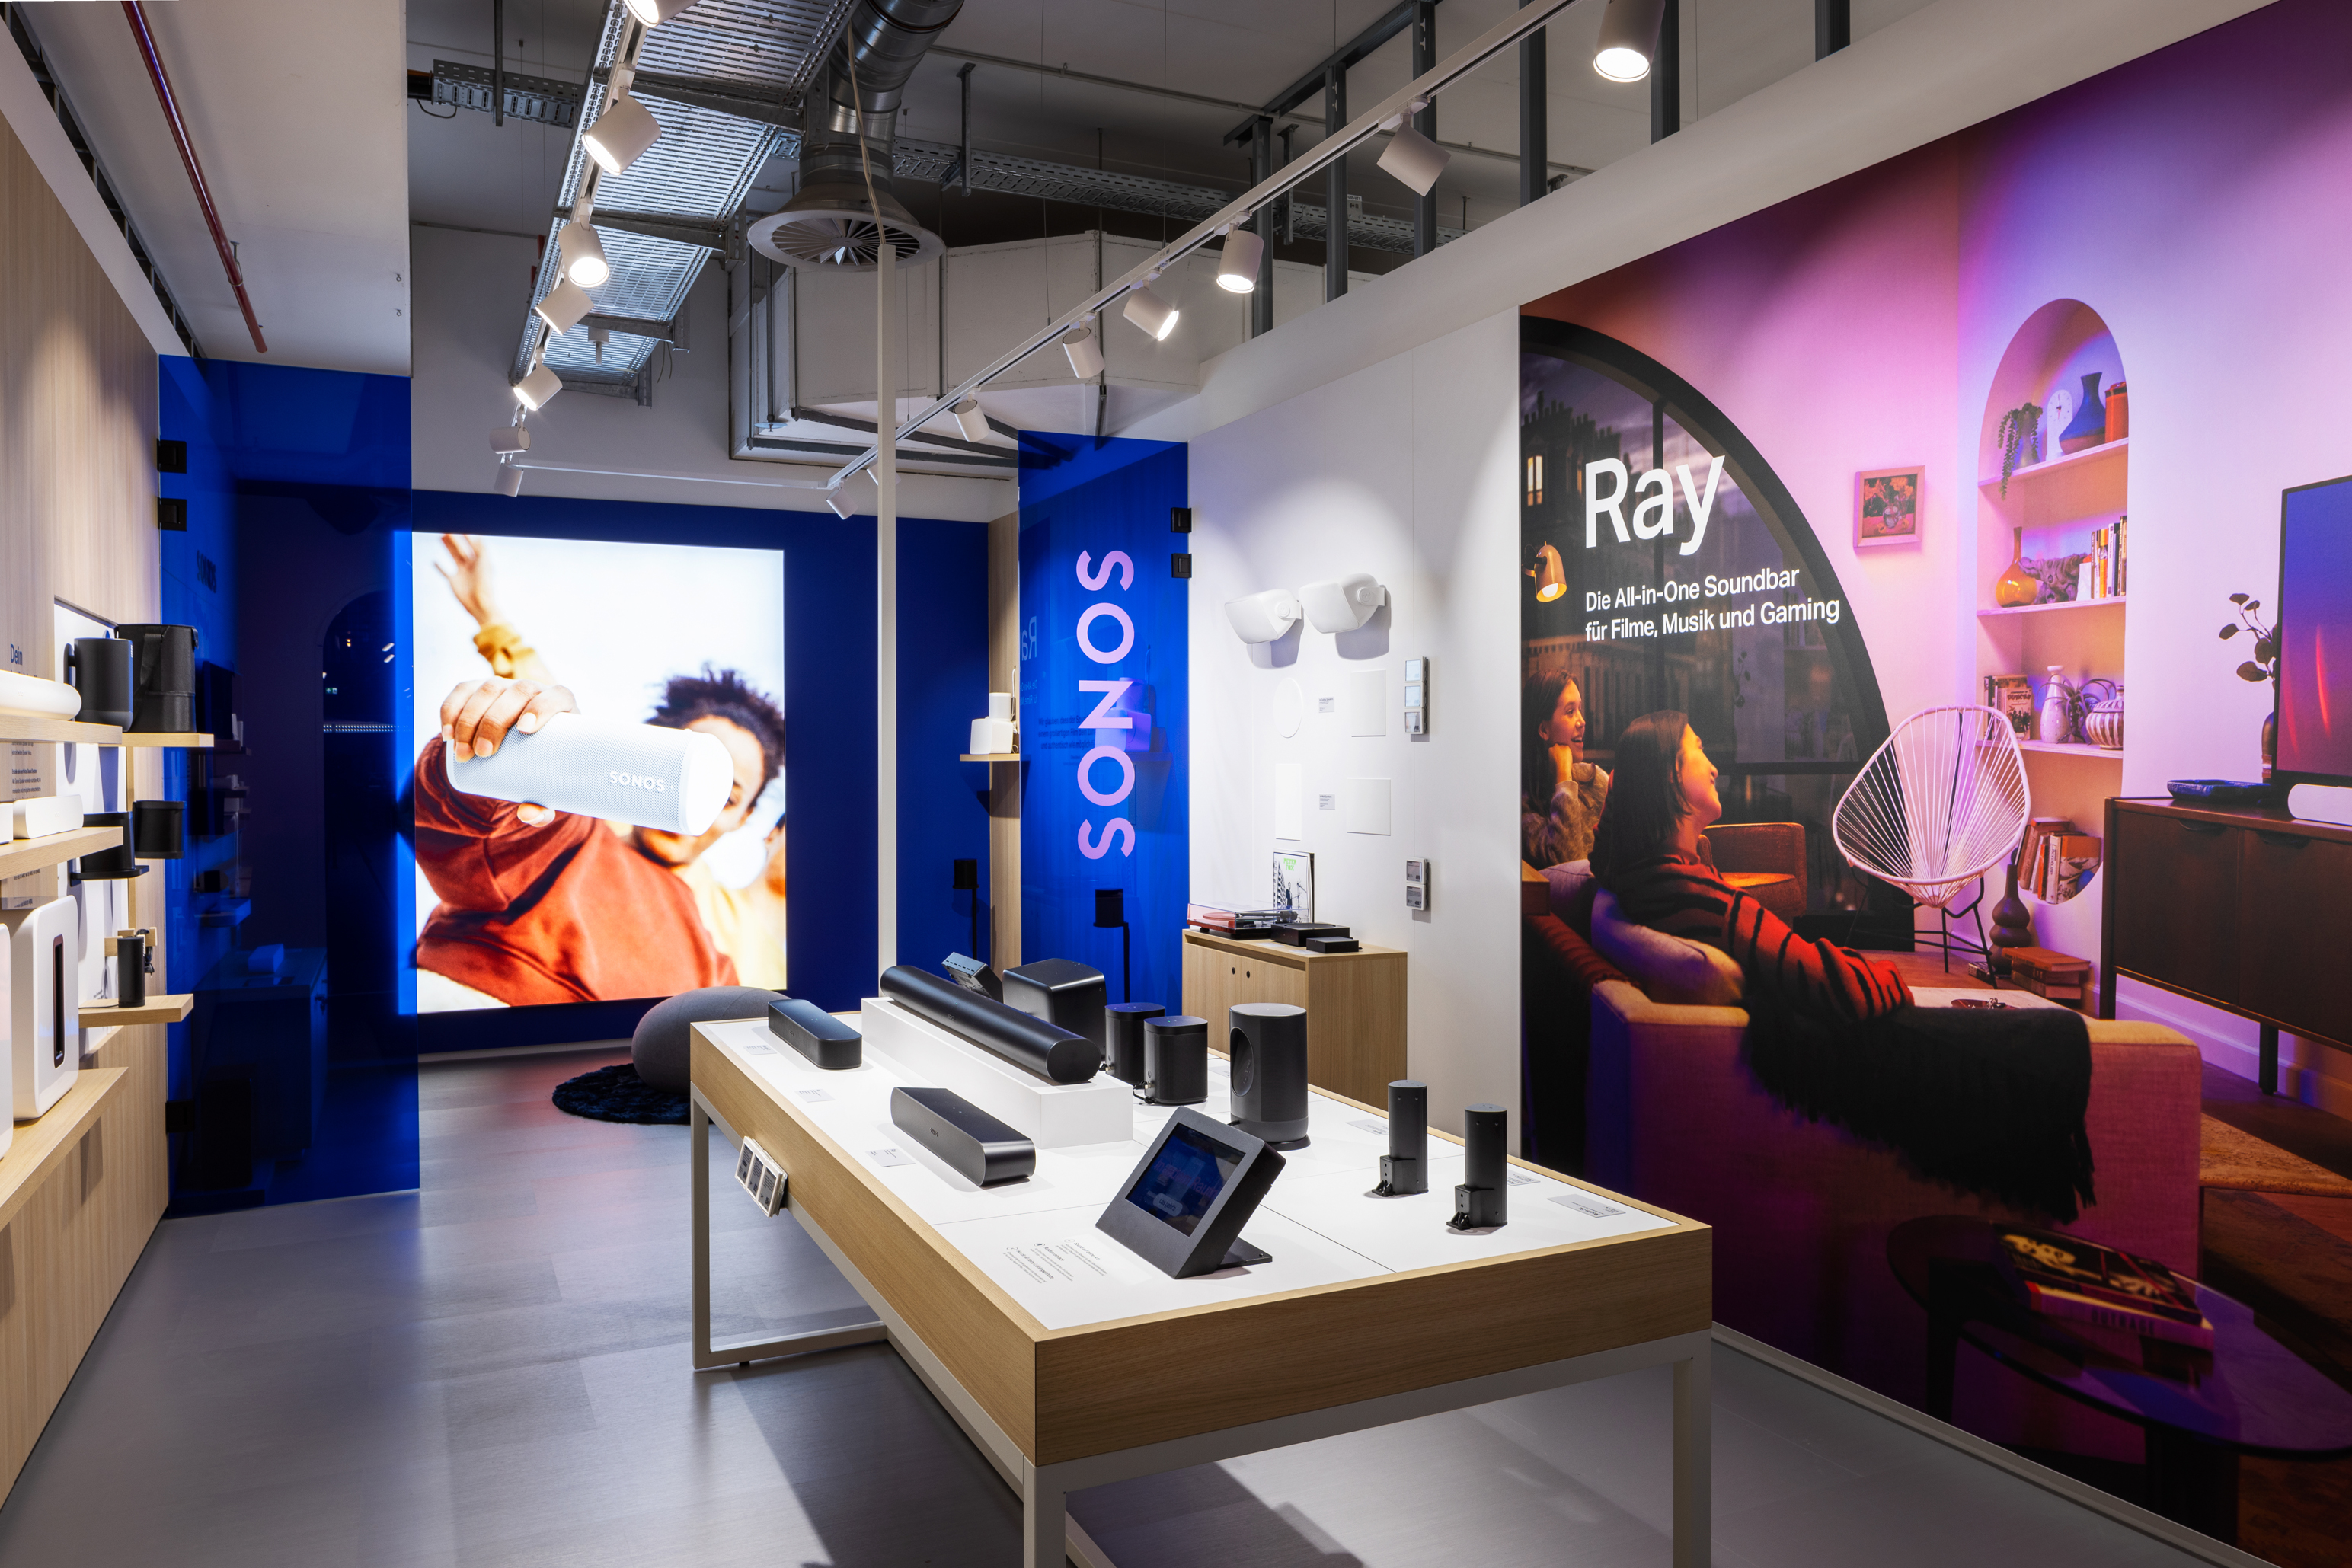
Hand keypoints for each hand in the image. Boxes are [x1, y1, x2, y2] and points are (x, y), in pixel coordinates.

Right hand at [435, 533, 501, 626]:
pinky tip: (434, 560)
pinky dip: (439, 567)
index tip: (460, 524)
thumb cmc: (485, 583)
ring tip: (440, 536)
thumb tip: (477, 534)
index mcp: (480, 560)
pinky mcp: (453, 581)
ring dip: (447, 547)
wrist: (480, 604)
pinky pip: (444, 572)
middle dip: (454, 539)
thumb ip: (481, 548)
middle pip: (460, 548)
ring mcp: (461, 573)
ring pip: (452, 556)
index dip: (466, 536)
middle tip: (446, 528)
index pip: (472, 544)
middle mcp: (470, 565)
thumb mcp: (485, 563)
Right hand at [440, 679, 573, 820]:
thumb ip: (543, 808)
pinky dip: (451, 710)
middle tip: (484, 753)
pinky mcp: (479, 690)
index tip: (525, 729)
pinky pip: (463, 690)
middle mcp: (534, 690)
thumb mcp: (548, 788)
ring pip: (488, 689)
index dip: (542, 706)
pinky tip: (446, 734)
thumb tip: (528, 814)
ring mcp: (505, 687)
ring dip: (470, 719)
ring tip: (463, 754)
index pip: (556, 696)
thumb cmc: (543, 769)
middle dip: (495, 721)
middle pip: (518, 692)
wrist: (522, 752)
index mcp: (561, 706)